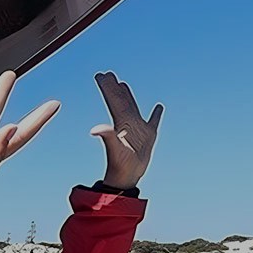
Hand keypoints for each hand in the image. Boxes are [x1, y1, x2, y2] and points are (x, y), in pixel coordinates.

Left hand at [91, 71, 162, 189]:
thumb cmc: (120, 165)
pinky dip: (156, 114)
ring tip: (122, 84)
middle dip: (114, 88)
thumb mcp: (115, 149)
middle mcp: (127, 123)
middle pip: (120, 101)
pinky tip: (158, 107)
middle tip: (108, 74)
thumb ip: (107, 137)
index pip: (113, 101)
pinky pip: (154, 121)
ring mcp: (138, 129)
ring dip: (128, 95)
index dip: (107, 88)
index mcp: (120, 123)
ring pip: (133, 107)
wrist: (127, 178)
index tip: (100, 75)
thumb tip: (94, 129)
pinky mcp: (149, 136)